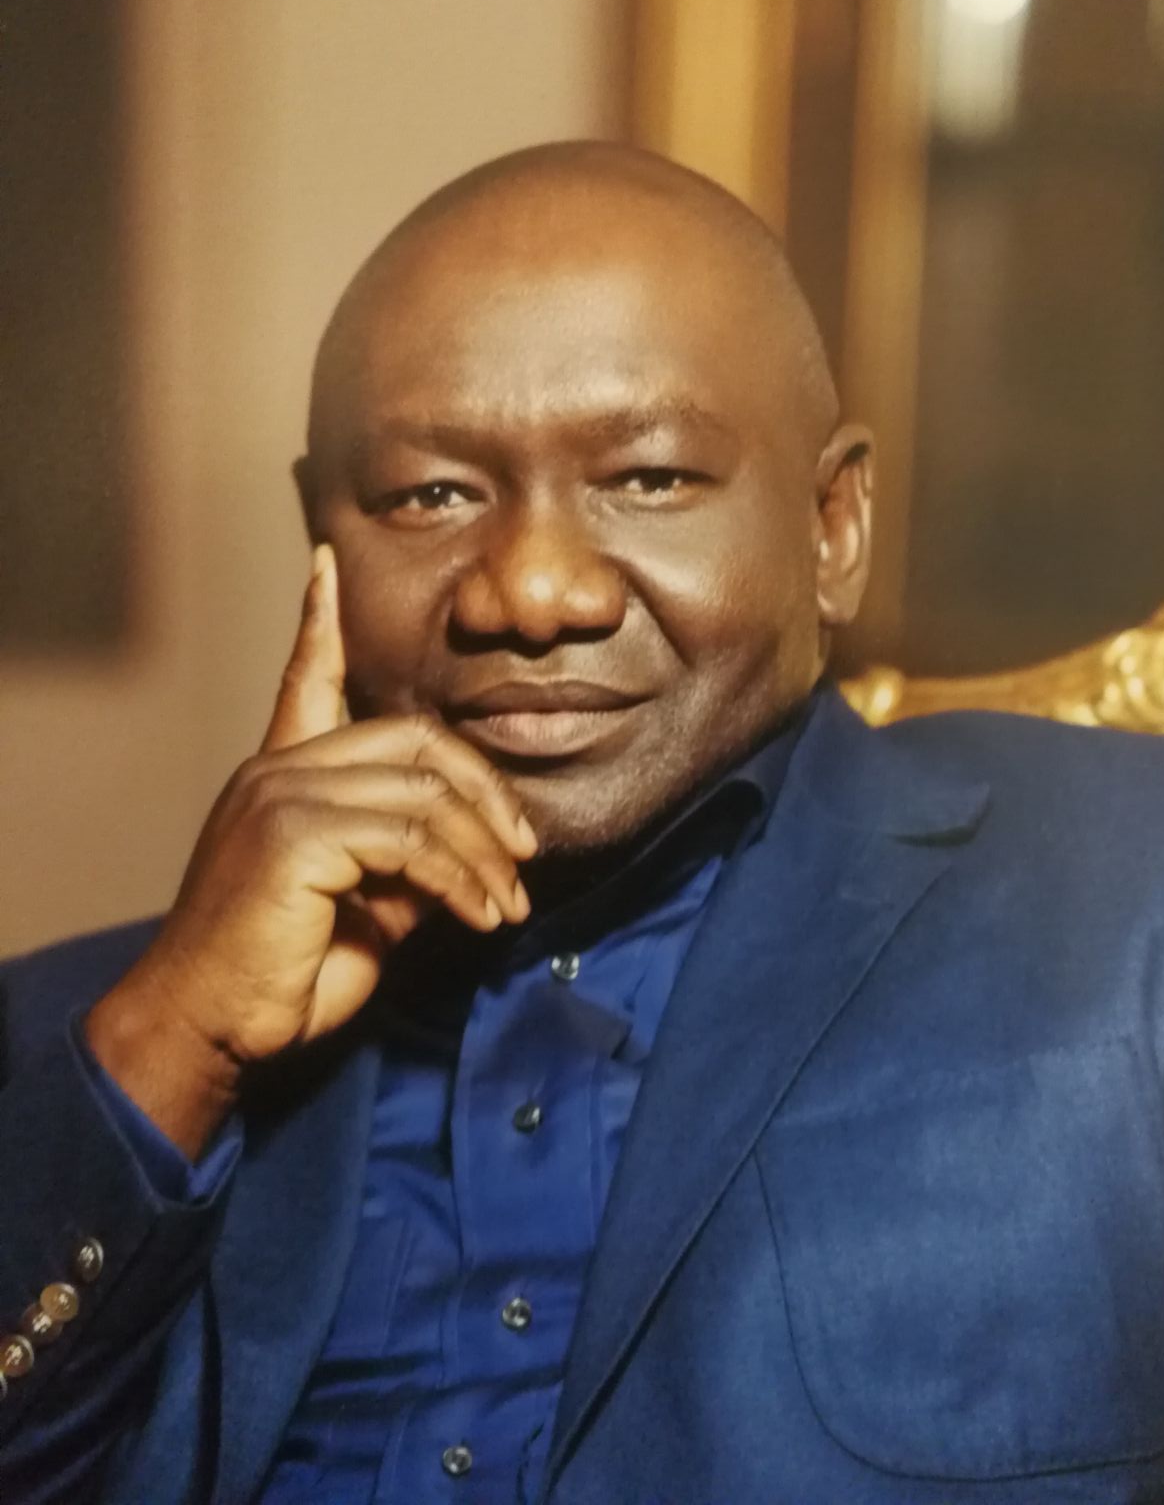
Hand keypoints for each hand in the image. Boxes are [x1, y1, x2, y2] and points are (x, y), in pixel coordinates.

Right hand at [86, 546, 536, 1153]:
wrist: (209, 1029)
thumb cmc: (280, 975)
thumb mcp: (362, 907)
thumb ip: (404, 861)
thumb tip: (466, 851)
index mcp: (282, 774)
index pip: (306, 678)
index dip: (319, 621)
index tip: (325, 562)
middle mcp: (277, 769)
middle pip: (416, 738)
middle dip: (485, 791)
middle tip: (525, 853)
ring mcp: (282, 793)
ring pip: (426, 792)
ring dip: (484, 855)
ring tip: (509, 907)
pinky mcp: (295, 833)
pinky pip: (414, 839)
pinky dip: (462, 880)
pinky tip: (481, 916)